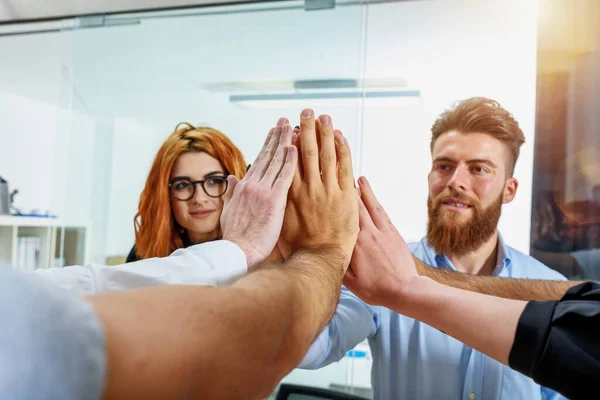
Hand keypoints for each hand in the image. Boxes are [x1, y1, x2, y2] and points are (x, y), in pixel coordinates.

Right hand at [221, 119, 296, 269]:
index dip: (266, 146)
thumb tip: (230, 178)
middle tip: (284, 121)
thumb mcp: (228, 212)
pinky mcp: (273, 200)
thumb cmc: (236, 238)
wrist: (238, 252)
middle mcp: (252, 185)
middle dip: (276, 137)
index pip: (257, 161)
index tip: (272, 133)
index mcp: (243, 188)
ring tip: (291, 126)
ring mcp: (263, 191)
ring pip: (275, 161)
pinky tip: (295, 148)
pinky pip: (284, 176)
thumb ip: (231, 193)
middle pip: (267, 156)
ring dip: (284, 142)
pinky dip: (289, 161)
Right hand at [278, 109, 358, 274]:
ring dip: (325, 133)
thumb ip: (264, 205)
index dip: (289, 141)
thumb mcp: (272, 224)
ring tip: (323, 116)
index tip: (288, 127)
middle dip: (306, 129)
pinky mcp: (346, 197)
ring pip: (326, 155)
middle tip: (306, 111)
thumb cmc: (294, 249)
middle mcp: (307, 188)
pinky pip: (344, 167)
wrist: (318, 262)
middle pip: (306, 151)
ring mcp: (327, 191)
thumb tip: (241, 186)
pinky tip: (340, 136)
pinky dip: (342, 150)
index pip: (288, 160)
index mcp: (288, 193)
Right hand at [343, 177, 417, 306]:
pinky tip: (373, 197)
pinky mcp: (394, 233)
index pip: (344, 217)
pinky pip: (383, 213)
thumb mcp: (351, 283)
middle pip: (357, 206)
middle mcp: (370, 233)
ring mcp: (384, 231)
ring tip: (360, 178)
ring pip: (373, 206)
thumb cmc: (377, 289)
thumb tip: (324, 252)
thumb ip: (337, 264)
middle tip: (343, 175)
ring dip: (366, 191)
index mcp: (356, 243)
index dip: (338, 201)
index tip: (330, 188)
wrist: (406, 290)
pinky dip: (377, 202)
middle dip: (350, 189)